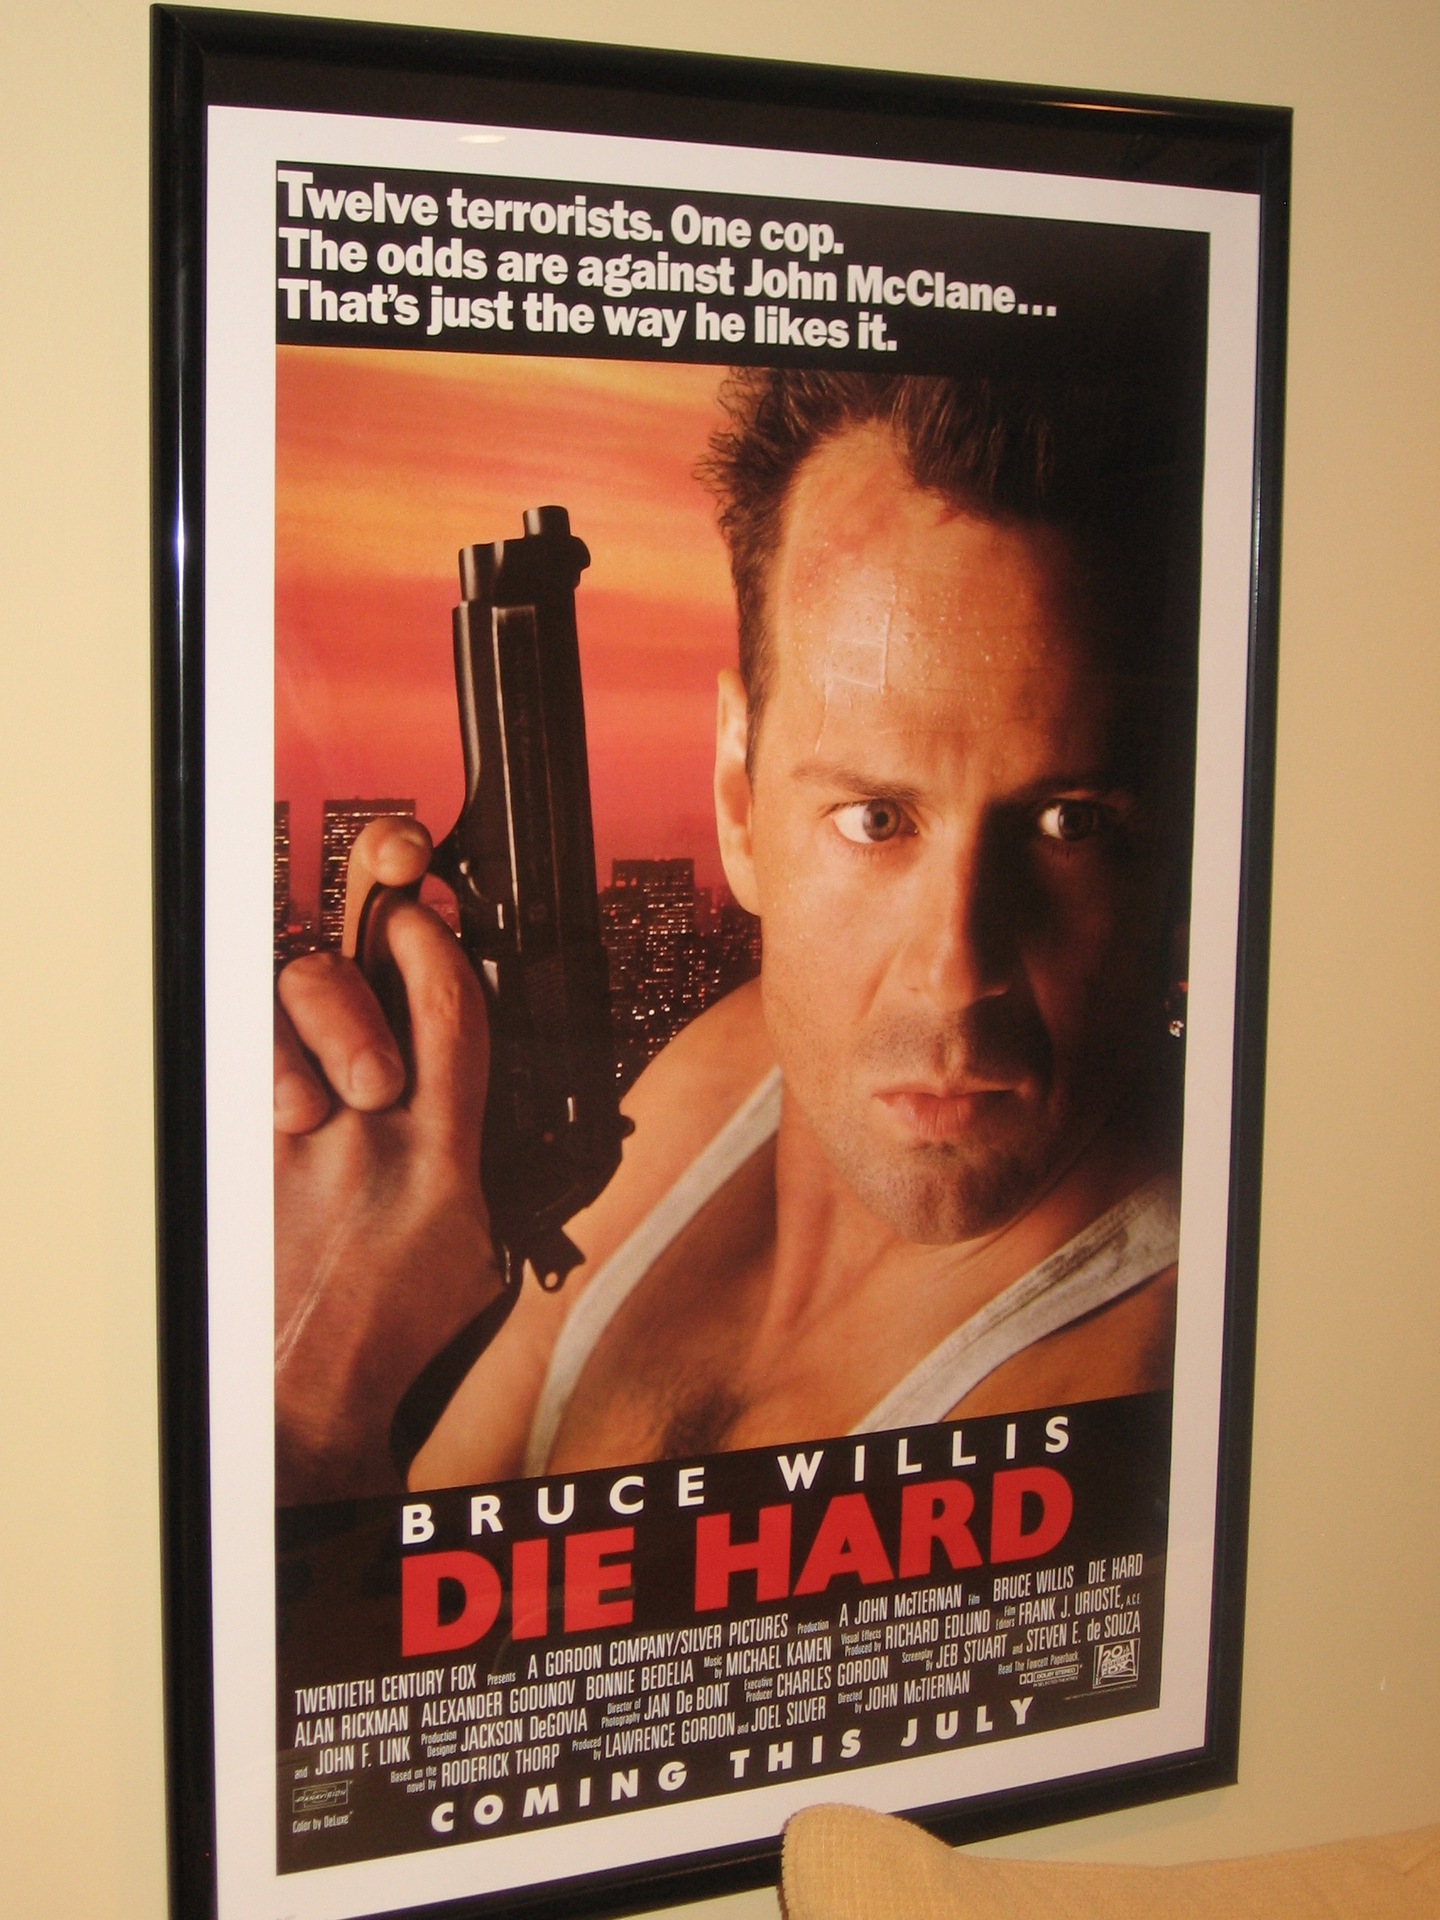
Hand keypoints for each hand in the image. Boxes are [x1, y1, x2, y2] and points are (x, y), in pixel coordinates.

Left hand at [274, 818, 501, 1502]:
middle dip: (360, 937)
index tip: (426, 913)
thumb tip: (475, 1088)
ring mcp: (293, 1145)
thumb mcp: (483, 1244)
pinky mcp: (239, 1158)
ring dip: (305, 1004)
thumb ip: (482, 1153)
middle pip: (346, 983)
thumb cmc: (393, 1333)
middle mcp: (366, 1140)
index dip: (434, 938)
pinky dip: (261, 1054)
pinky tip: (285, 1081)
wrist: (309, 1396)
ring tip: (325, 1031)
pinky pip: (240, 1066)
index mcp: (445, 1159)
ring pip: (277, 1013)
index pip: (449, 1007)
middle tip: (381, 917)